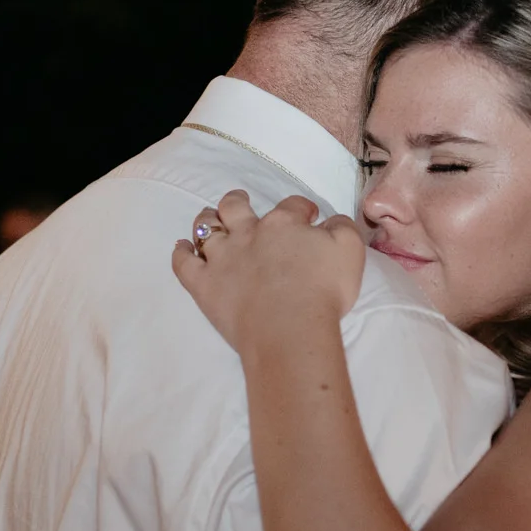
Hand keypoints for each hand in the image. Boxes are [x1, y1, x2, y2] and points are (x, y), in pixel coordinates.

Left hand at [171, 192, 365, 358]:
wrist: (290, 329)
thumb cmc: (324, 291)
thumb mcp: (350, 251)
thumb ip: (342, 228)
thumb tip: (332, 221)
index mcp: (284, 224)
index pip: (292, 205)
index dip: (302, 208)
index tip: (309, 216)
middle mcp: (248, 234)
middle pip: (235, 207)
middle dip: (238, 201)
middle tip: (242, 201)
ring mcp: (222, 258)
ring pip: (205, 229)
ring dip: (207, 220)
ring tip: (209, 218)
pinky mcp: (204, 285)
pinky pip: (184, 264)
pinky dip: (181, 253)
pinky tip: (182, 248)